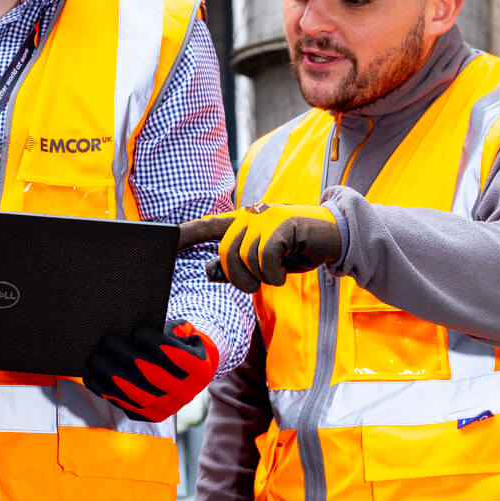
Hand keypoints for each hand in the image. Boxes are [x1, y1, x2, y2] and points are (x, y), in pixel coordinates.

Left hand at [82, 320, 217, 421]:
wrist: (188, 373)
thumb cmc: (181, 344)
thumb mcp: (185, 333)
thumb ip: (169, 329)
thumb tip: (138, 328)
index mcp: (199, 370)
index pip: (178, 357)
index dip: (157, 344)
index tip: (136, 331)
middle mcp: (186, 393)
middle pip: (153, 376)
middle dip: (127, 357)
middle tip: (107, 341)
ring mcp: (168, 408)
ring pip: (136, 394)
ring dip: (112, 376)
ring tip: (95, 358)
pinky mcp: (150, 416)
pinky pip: (124, 404)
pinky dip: (106, 391)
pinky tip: (92, 377)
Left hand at [180, 204, 340, 290]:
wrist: (334, 237)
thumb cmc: (297, 250)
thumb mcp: (264, 263)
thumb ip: (237, 267)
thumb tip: (209, 271)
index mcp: (242, 224)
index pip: (207, 227)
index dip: (185, 234)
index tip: (164, 240)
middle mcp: (249, 216)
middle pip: (226, 253)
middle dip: (240, 278)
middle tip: (259, 283)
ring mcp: (265, 218)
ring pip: (246, 258)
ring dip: (263, 277)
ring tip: (279, 272)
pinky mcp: (281, 224)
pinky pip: (265, 257)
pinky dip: (275, 273)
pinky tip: (287, 269)